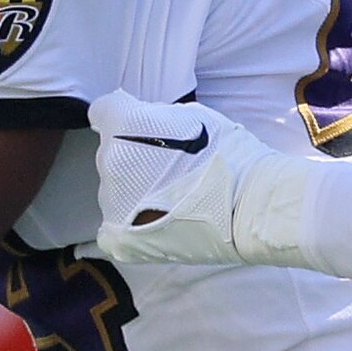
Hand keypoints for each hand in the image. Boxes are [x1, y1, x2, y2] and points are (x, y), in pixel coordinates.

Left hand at [93, 89, 313, 265]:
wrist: (249, 206)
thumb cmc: (229, 156)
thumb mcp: (195, 116)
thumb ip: (158, 116)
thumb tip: (143, 118)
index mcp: (124, 126)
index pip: (103, 112)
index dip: (121, 120)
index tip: (137, 129)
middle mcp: (109, 162)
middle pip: (111, 155)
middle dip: (134, 158)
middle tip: (170, 170)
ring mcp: (112, 203)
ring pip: (114, 191)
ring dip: (134, 192)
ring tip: (171, 201)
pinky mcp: (121, 237)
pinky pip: (110, 230)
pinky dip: (125, 226)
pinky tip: (150, 224)